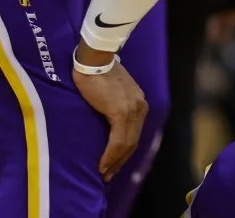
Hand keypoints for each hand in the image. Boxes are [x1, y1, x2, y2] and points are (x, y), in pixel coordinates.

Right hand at [72, 39, 147, 180]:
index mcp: (139, 103)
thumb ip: (115, 106)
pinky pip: (118, 140)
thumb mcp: (112, 93)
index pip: (135, 132)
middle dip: (121, 160)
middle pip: (133, 141)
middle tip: (109, 175)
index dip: (125, 151)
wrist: (95, 60)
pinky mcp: (121, 112)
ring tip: (104, 173)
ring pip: (127, 143)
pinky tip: (103, 164)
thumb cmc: (98, 74)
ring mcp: (132, 110)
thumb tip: (108, 122)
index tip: (115, 164)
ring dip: (115, 161)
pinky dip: (111, 154)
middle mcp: (140, 107)